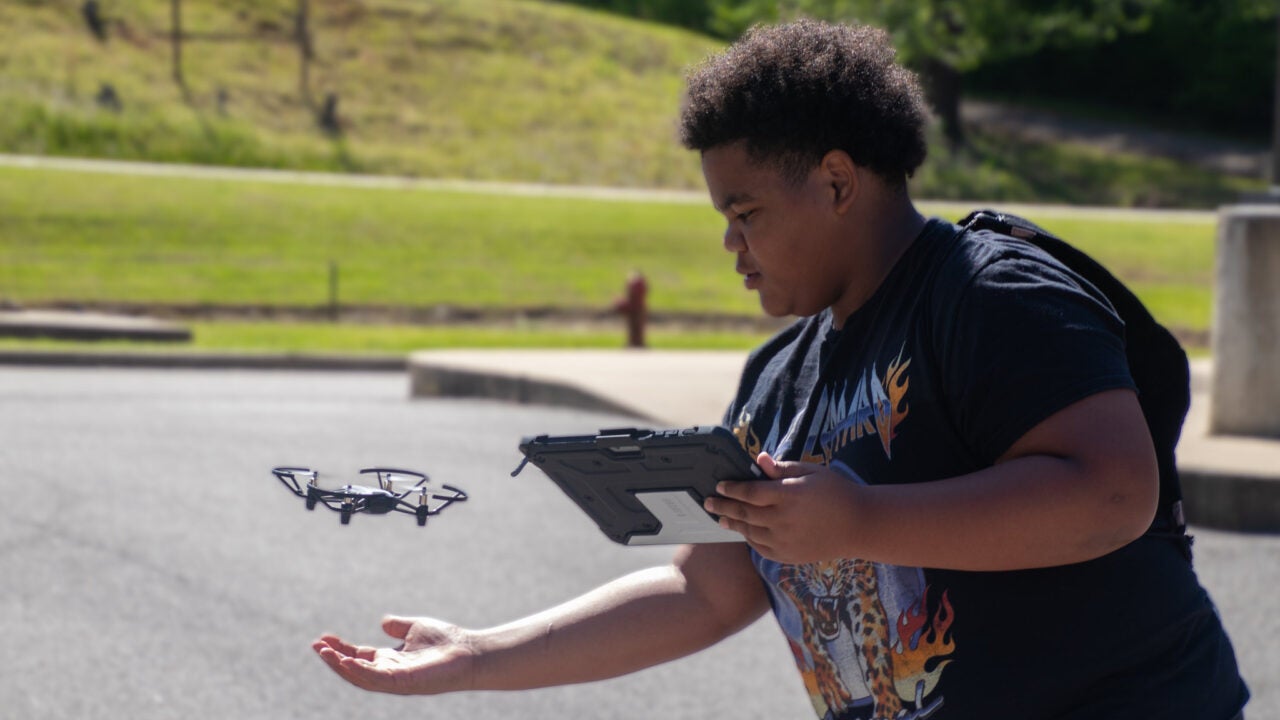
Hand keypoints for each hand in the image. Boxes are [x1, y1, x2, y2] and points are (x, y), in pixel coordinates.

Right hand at [313, 615, 476, 694]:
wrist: (470, 652)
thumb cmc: (447, 642)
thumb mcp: (416, 628)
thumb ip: (398, 626)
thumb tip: (383, 622)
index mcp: (391, 661)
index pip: (359, 656)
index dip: (340, 648)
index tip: (323, 638)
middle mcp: (390, 673)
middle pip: (355, 668)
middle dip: (334, 659)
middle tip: (316, 646)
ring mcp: (396, 680)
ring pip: (361, 677)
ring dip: (340, 666)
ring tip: (324, 653)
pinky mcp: (404, 683)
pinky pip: (376, 680)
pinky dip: (360, 671)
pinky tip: (346, 660)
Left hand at [705, 452, 862, 563]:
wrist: (860, 526)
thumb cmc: (837, 493)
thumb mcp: (812, 472)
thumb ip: (782, 468)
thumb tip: (759, 459)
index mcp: (788, 495)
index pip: (749, 491)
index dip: (731, 488)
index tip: (718, 486)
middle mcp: (783, 519)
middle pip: (744, 513)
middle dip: (723, 507)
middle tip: (708, 503)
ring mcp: (785, 540)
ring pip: (750, 532)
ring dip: (733, 524)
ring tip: (721, 519)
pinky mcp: (789, 555)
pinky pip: (761, 548)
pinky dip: (750, 539)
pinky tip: (744, 532)